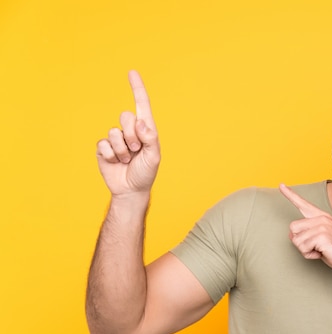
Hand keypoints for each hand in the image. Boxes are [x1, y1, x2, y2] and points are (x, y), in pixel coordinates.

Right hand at [96, 70, 159, 196]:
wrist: (131, 190)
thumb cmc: (146, 172)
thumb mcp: (154, 156)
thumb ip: (151, 138)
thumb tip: (141, 121)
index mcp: (145, 130)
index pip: (141, 105)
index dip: (137, 88)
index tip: (132, 72)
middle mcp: (130, 131)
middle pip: (126, 116)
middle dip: (132, 135)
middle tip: (136, 150)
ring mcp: (116, 139)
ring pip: (114, 132)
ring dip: (123, 149)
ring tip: (128, 160)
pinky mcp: (104, 148)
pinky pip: (104, 144)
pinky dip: (112, 155)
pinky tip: (116, 162)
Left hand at [279, 184, 331, 279]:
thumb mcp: (321, 239)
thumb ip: (308, 233)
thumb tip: (292, 234)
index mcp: (322, 217)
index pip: (303, 204)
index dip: (290, 195)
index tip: (281, 185)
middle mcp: (321, 218)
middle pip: (293, 228)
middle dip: (300, 242)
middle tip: (316, 247)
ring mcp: (322, 226)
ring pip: (296, 240)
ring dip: (306, 250)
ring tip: (321, 250)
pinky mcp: (322, 236)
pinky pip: (303, 248)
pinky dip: (310, 255)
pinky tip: (323, 253)